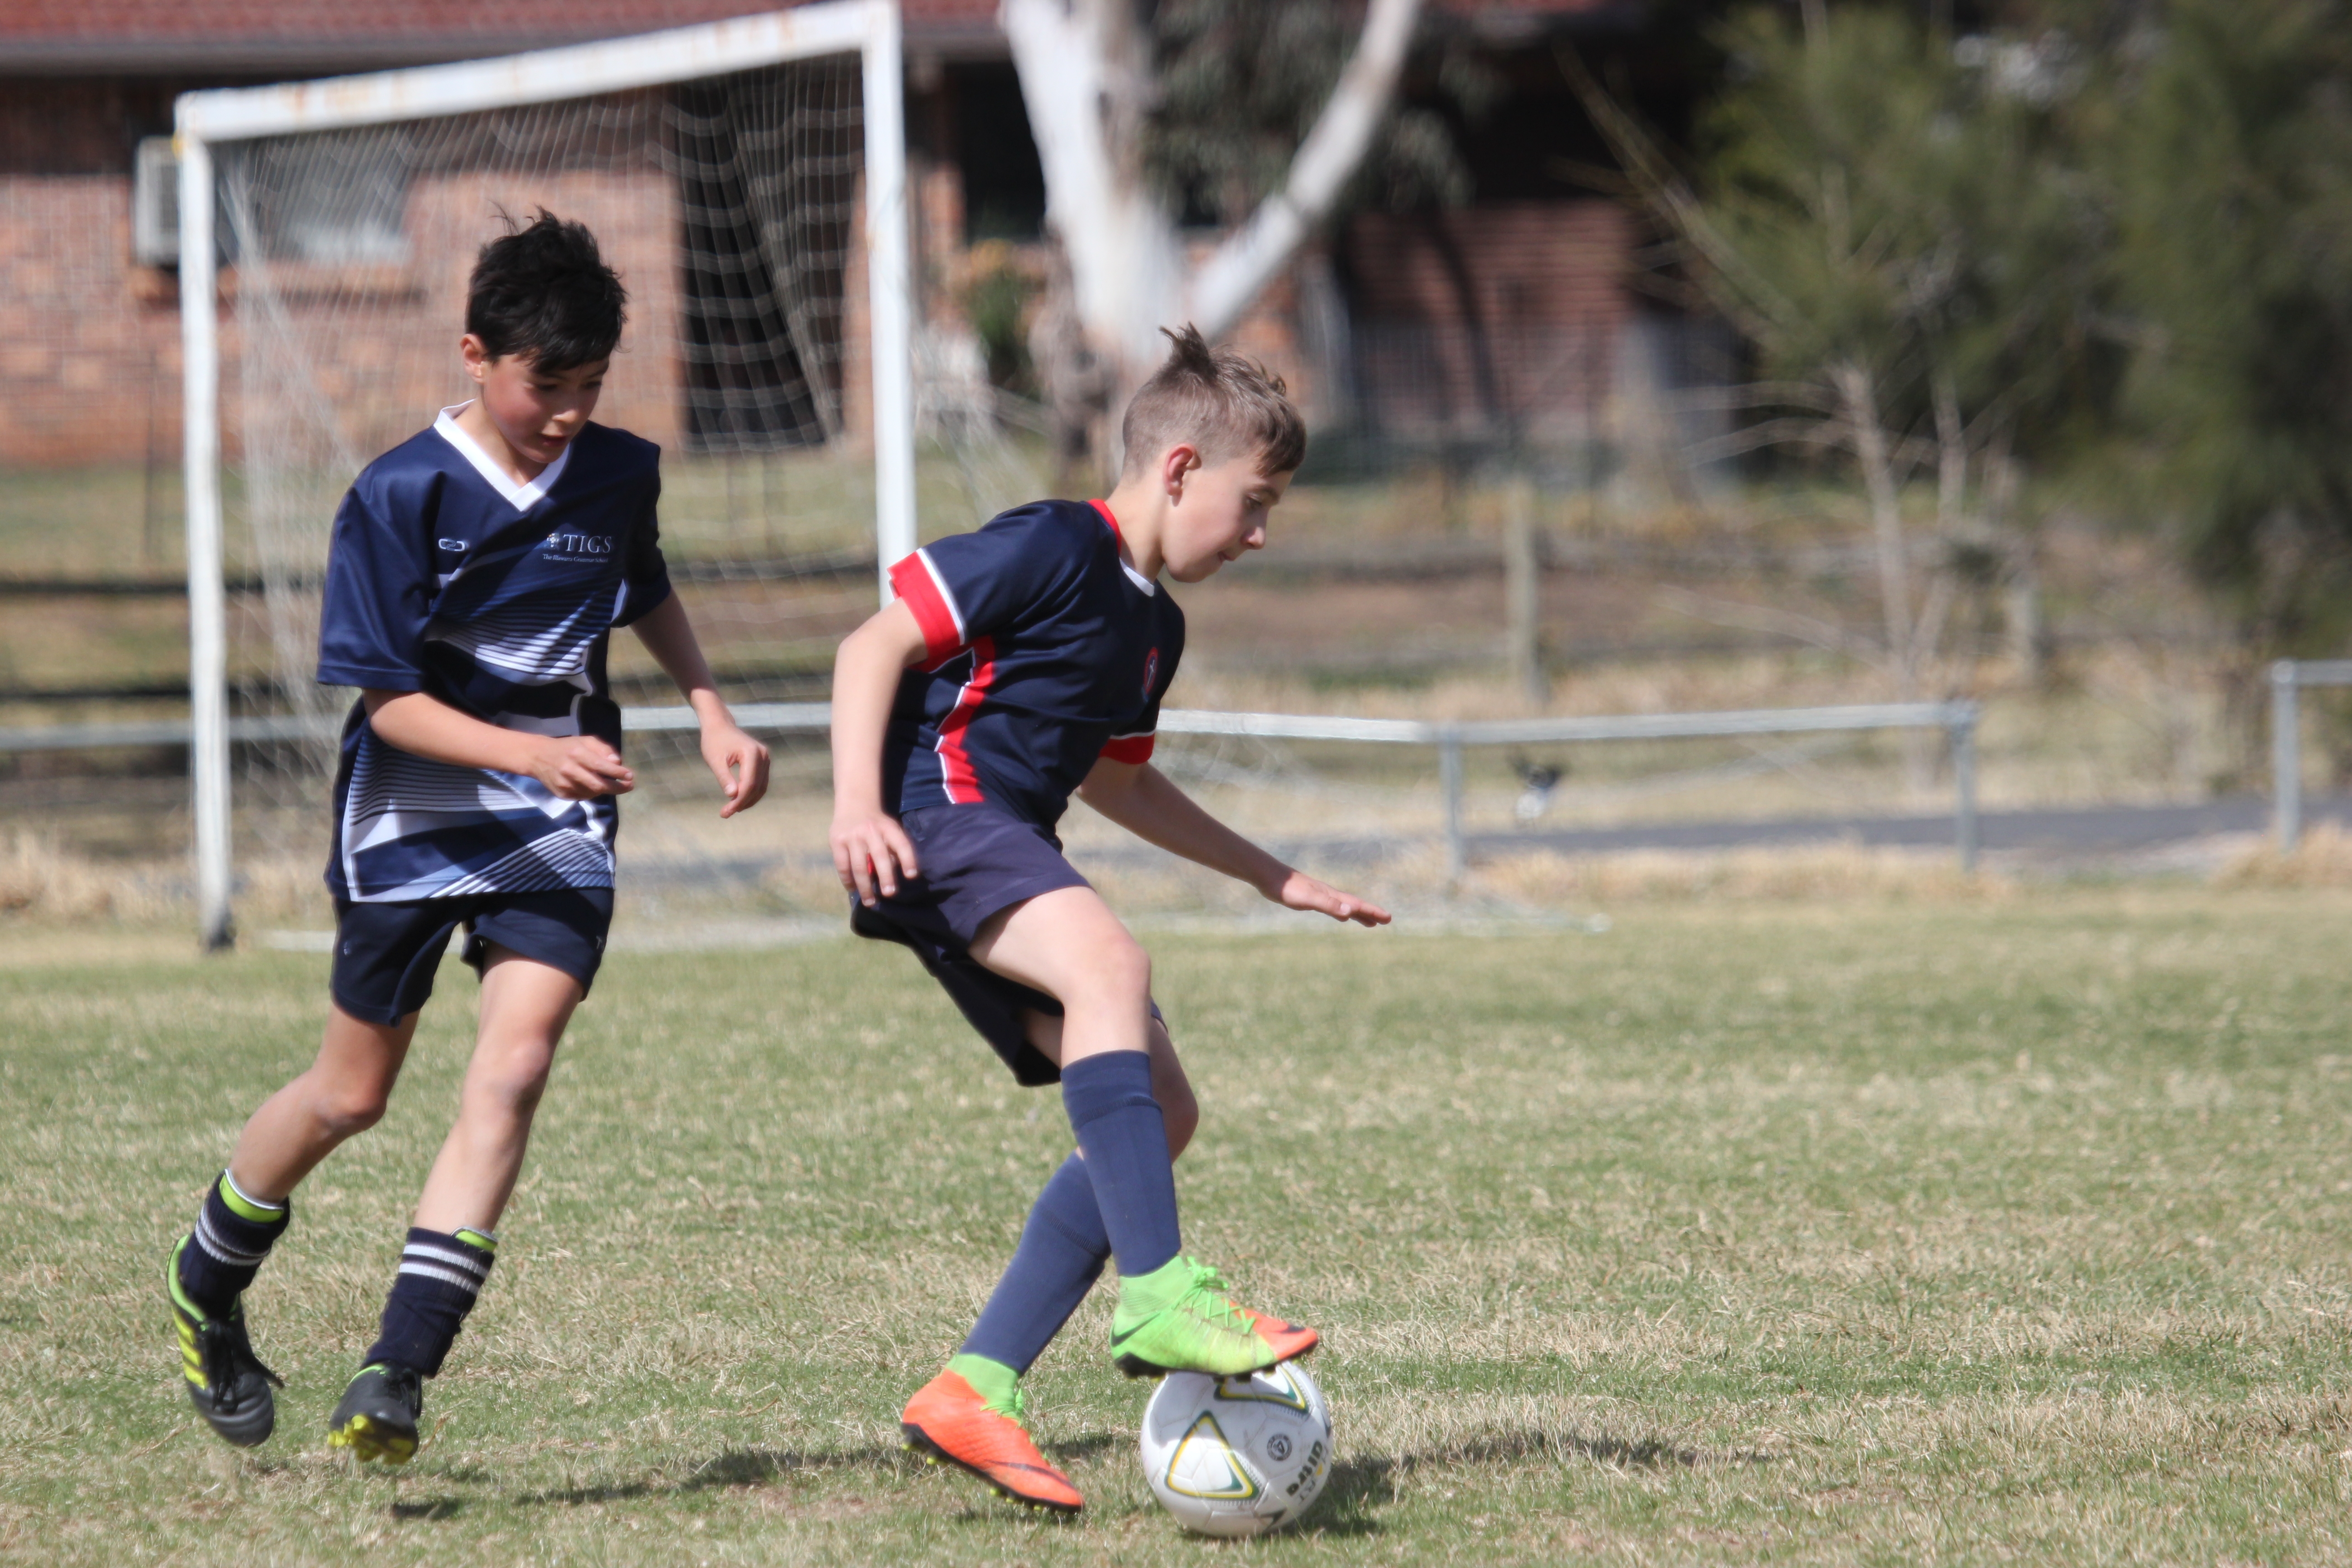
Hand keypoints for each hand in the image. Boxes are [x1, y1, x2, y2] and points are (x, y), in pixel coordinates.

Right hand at [525, 735, 633, 799]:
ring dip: (604, 789)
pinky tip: (593, 785)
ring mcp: (564, 784)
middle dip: (617, 787)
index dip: (617, 772)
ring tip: (610, 783)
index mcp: (576, 754)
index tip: (630, 776)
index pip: (600, 766)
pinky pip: (583, 796)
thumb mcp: (585, 741)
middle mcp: (569, 770)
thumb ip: (603, 750)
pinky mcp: (561, 794)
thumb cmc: (567, 747)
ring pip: (592, 792)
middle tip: (629, 786)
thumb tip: (617, 762)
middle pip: (598, 784)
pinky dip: (592, 792)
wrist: (538, 757)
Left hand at [701, 721, 769, 817]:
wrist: (720, 725)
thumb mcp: (715, 760)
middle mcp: (763, 755)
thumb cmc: (714, 741)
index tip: (726, 811)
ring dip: (748, 800)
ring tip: (731, 809)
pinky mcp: (763, 761)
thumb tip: (732, 796)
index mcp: (752, 753)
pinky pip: (760, 782)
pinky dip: (751, 793)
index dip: (739, 800)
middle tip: (725, 813)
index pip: (749, 783)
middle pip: (756, 787)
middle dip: (742, 803)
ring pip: (761, 787)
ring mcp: (765, 758)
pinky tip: (738, 800)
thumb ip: (724, 778)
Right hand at [831, 805, 918, 905]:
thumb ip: (894, 847)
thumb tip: (897, 874)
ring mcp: (852, 836)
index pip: (901, 844)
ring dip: (864, 886)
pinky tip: (853, 889)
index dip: (908, 860)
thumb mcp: (890, 828)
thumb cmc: (877, 823)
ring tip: (870, 902)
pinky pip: (842, 865)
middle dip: (885, 877)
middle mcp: (871, 831)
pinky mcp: (837, 841)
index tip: (912, 876)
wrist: (854, 803)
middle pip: (880, 856)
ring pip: (859, 866)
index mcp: (888, 827)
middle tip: (889, 894)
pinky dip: (848, 880)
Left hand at [1267, 869, 1390, 926]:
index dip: (1373, 912)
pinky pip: (1333, 907)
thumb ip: (1329, 905)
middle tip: (1387, 920)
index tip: (1389, 918)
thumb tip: (1350, 912)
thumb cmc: (1288, 889)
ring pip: (1345, 907)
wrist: (1270, 877)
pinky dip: (1342, 912)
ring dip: (1358, 914)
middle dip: (1371, 913)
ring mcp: (1321, 896)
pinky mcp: (1311, 899)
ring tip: (1370, 922)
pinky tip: (1342, 916)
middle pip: (1355, 906)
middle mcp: (1329, 895)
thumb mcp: (1309, 899)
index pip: (1357, 905)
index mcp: (1332, 896)